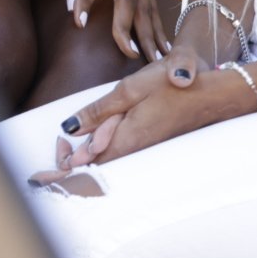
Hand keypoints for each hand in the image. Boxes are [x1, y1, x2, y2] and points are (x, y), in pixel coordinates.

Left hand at [36, 48, 242, 180]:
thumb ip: (98, 111)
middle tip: (50, 160)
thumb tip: (68, 128)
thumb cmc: (172, 87)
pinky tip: (93, 142)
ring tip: (63, 152)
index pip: (88, 166)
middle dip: (68, 166)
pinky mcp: (150, 141)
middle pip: (95, 167)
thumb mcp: (128, 91)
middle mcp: (135, 150)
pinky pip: (120, 152)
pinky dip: (100, 149)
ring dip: (84, 158)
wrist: (213, 93)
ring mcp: (144, 147)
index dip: (63, 171)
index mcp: (126, 140)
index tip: (43, 171)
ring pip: (107, 160)